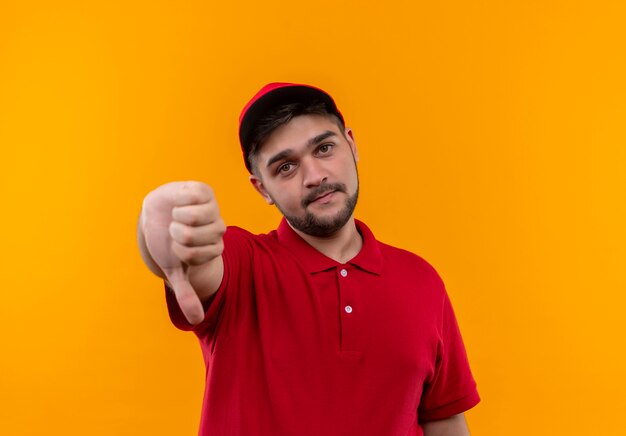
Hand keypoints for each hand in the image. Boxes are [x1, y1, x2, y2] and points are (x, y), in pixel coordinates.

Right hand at [141, 181, 224, 324]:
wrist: (158, 213)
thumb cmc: (167, 241)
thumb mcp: (175, 269)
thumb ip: (186, 294)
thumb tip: (197, 321)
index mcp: (214, 247)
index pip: (197, 255)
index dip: (180, 251)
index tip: (177, 247)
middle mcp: (218, 227)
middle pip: (193, 236)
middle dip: (176, 234)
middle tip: (175, 230)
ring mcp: (212, 208)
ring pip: (195, 216)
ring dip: (177, 217)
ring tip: (176, 215)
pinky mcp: (203, 191)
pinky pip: (194, 197)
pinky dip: (179, 200)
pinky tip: (178, 202)